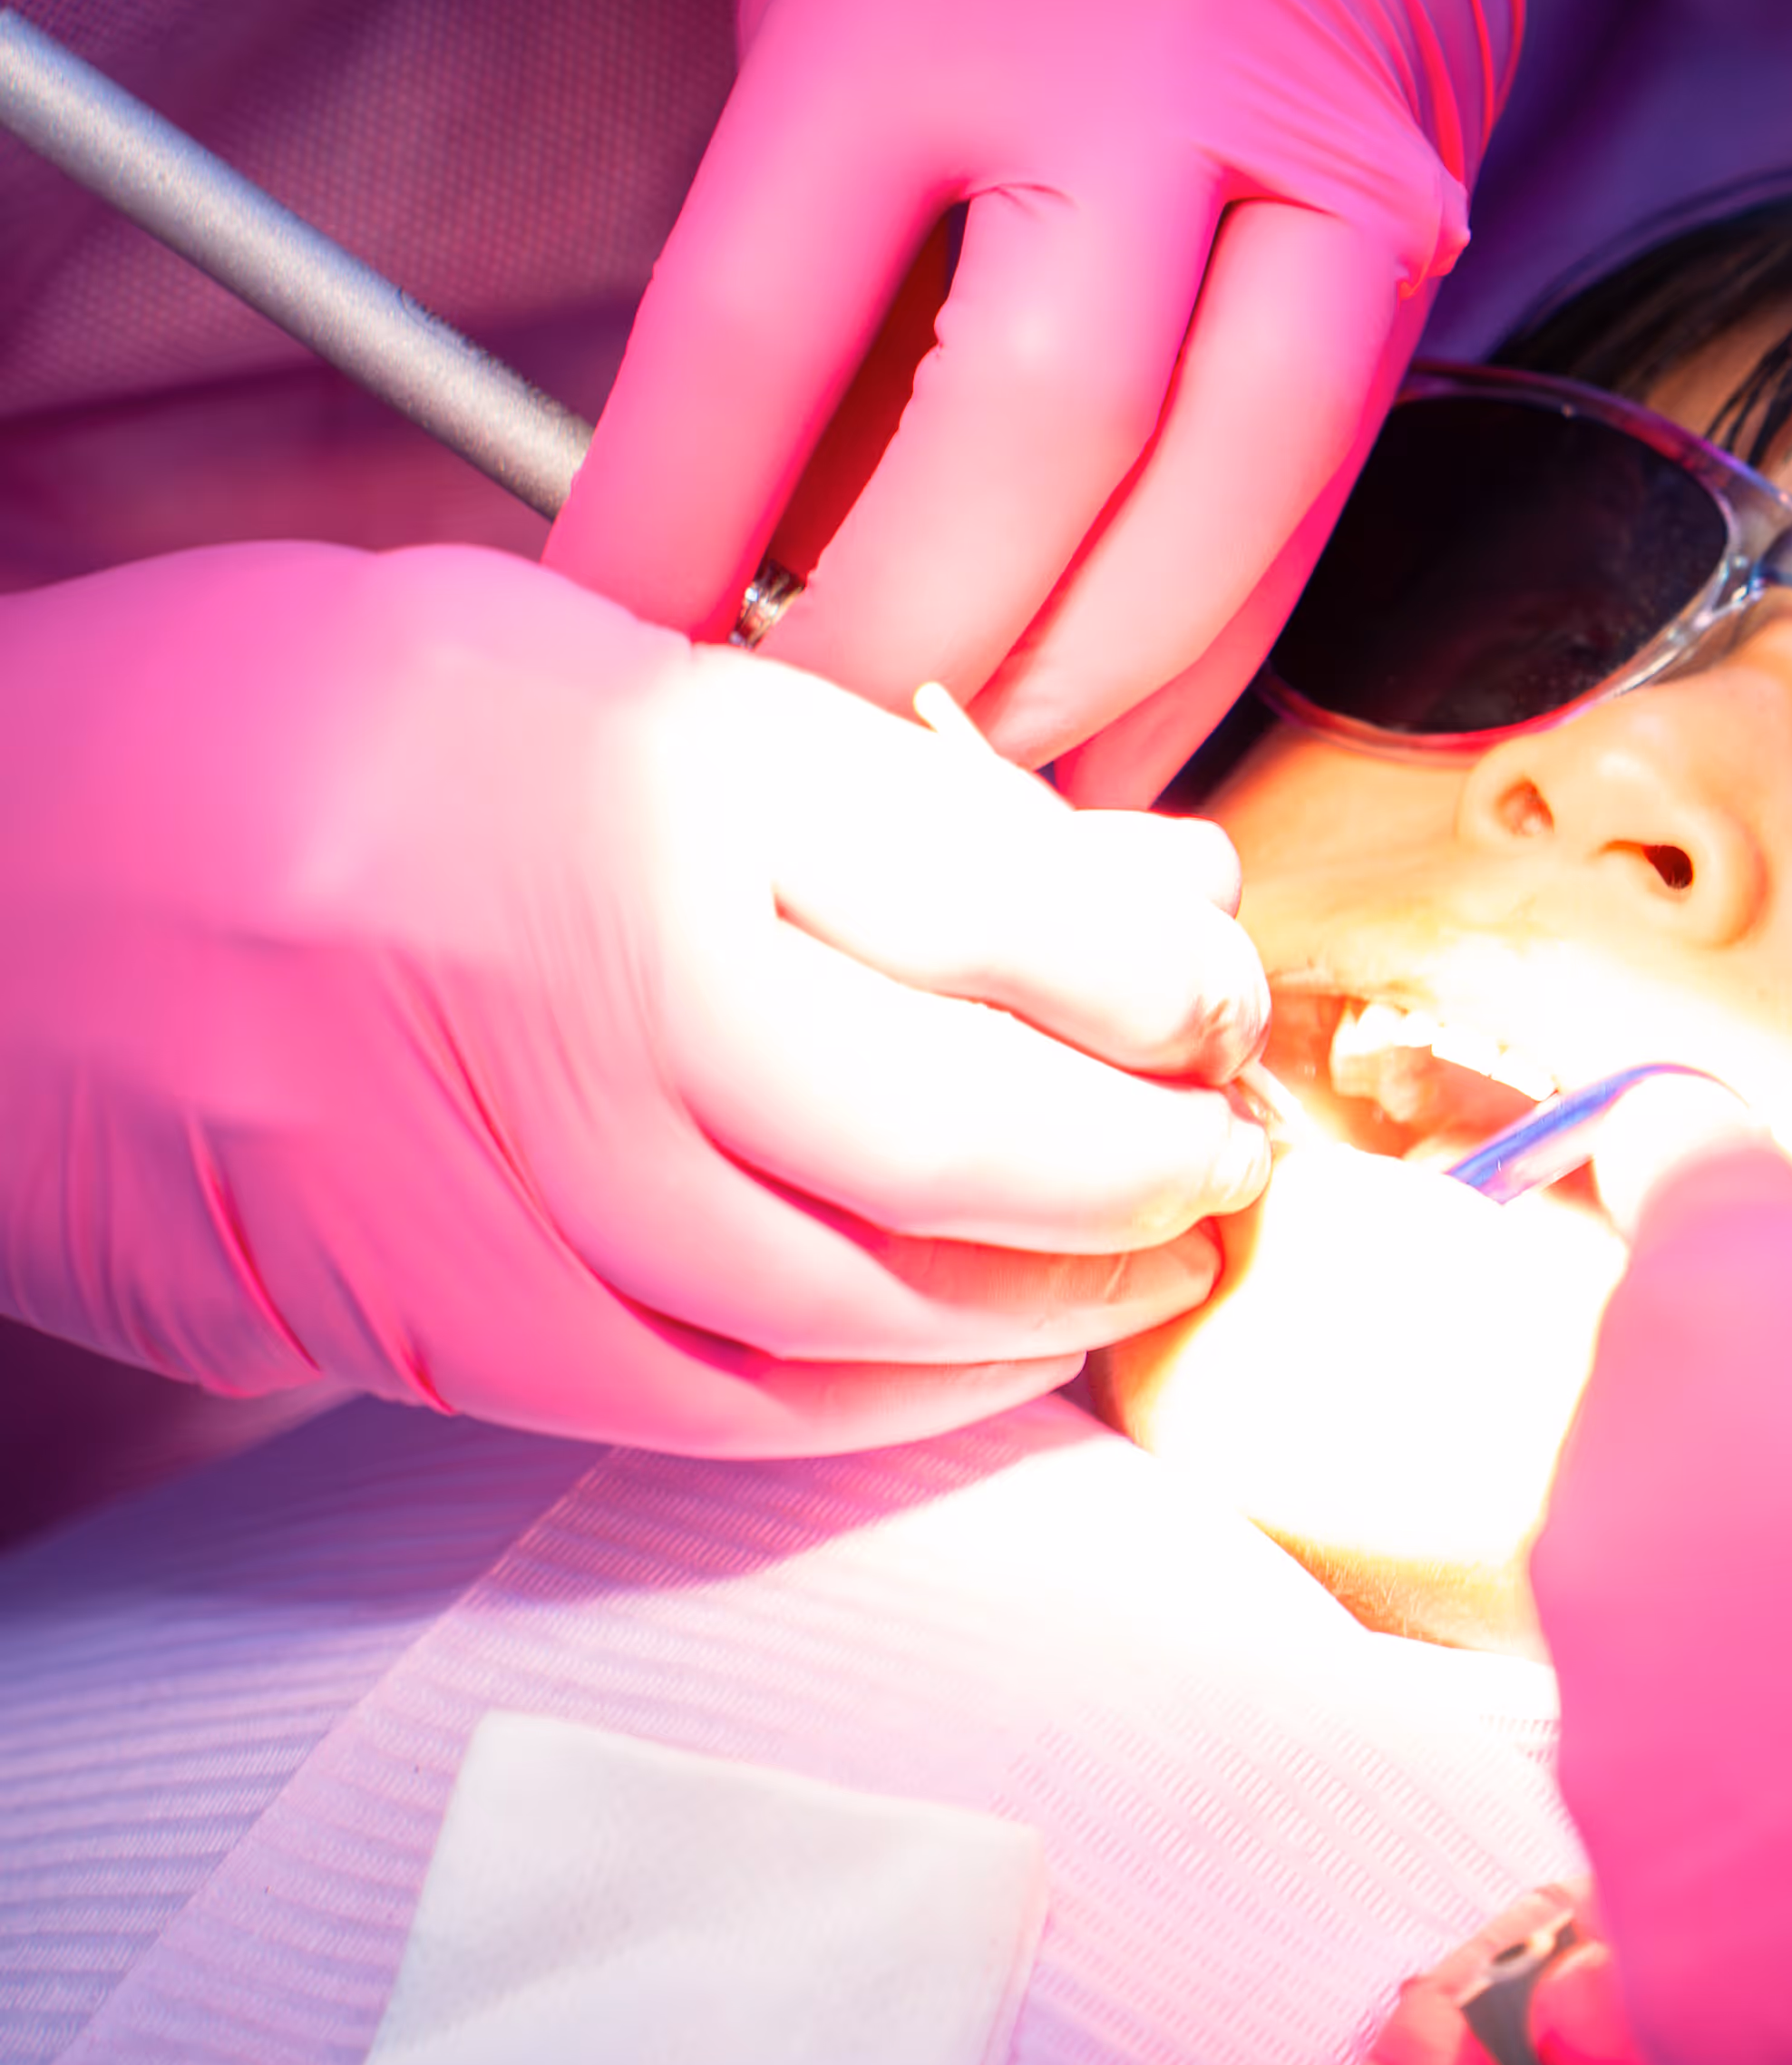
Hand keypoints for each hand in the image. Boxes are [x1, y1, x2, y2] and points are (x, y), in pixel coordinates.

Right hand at [0, 542, 1270, 1455]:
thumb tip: (1160, 888)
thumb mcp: (593, 660)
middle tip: (1225, 1153)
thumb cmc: (293, 728)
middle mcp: (578, 969)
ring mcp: (493, 1169)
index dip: (1167, 977)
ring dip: (1054, 1300)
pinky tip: (981, 1357)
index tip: (1222, 997)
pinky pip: (718, 1404)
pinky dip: (888, 1400)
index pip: (1004, 900)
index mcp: (640, 762)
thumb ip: (882, 785)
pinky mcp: (432, 1318)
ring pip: (860, 1297)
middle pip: (961, 1125)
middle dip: (1149, 1162)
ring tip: (1150, 1257)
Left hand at [548, 0, 1532, 804]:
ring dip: (1105, 684)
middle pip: (1030, 438)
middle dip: (915, 646)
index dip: (671, 522)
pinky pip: (1331, 479)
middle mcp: (1155, 71)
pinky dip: (1230, 630)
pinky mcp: (1432, 217)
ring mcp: (1327, 151)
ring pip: (1230, 494)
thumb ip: (820, 219)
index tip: (610, 653)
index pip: (764, 315)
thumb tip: (779, 523)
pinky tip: (1144, 722)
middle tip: (820, 765)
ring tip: (997, 798)